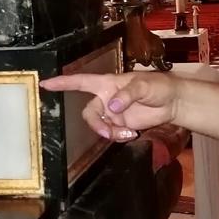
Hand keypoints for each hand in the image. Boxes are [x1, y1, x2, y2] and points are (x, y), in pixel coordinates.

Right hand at [40, 72, 178, 141]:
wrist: (173, 102)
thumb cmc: (158, 86)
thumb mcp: (144, 86)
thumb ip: (127, 94)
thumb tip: (111, 106)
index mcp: (107, 84)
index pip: (80, 82)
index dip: (62, 83)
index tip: (45, 84)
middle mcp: (106, 98)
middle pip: (88, 113)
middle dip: (96, 125)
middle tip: (109, 133)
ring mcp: (113, 113)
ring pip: (99, 126)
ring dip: (109, 133)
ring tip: (127, 133)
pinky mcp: (121, 125)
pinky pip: (111, 133)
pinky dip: (118, 136)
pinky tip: (131, 134)